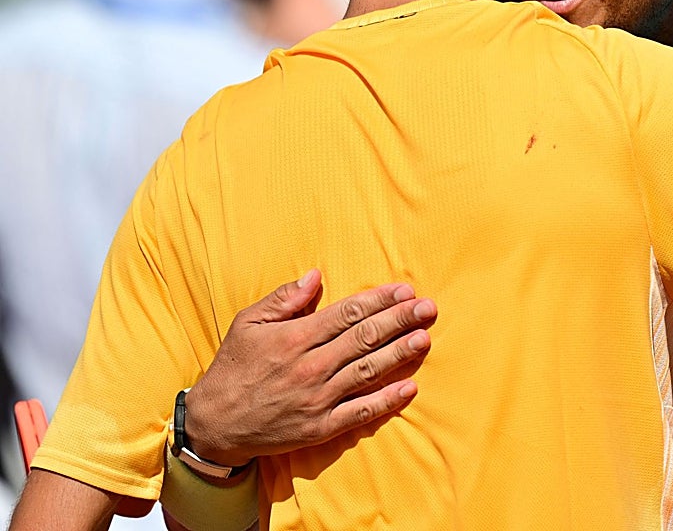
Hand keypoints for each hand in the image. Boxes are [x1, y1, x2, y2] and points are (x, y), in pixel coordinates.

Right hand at [185, 269, 436, 467]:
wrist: (214, 425)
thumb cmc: (233, 368)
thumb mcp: (248, 324)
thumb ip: (283, 299)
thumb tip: (316, 275)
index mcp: (294, 338)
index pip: (348, 313)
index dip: (380, 300)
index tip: (405, 291)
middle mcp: (310, 367)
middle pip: (365, 338)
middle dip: (400, 321)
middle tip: (429, 309)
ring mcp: (317, 399)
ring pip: (368, 371)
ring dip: (400, 354)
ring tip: (425, 338)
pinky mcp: (320, 427)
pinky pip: (360, 413)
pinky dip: (386, 401)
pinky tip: (409, 388)